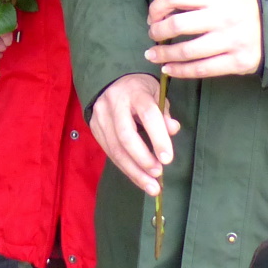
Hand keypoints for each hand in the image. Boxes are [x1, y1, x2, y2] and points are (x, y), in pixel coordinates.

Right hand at [89, 73, 178, 196]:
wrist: (109, 81)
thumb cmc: (139, 89)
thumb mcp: (156, 93)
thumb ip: (164, 113)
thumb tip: (173, 130)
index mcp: (135, 92)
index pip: (148, 115)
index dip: (158, 138)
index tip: (168, 159)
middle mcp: (114, 104)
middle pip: (126, 136)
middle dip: (143, 159)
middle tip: (158, 174)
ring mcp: (101, 117)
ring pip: (115, 149)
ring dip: (134, 171)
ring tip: (151, 186)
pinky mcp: (94, 129)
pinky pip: (109, 152)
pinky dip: (125, 167)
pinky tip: (138, 177)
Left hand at [146, 0, 261, 78]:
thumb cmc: (243, 10)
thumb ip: (198, 1)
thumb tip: (163, 12)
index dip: (158, 6)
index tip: (152, 16)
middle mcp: (221, 18)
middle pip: (177, 25)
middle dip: (157, 32)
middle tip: (152, 36)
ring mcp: (229, 42)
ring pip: (186, 51)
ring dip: (163, 54)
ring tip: (153, 55)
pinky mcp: (235, 63)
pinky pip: (201, 70)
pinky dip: (180, 71)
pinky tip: (168, 69)